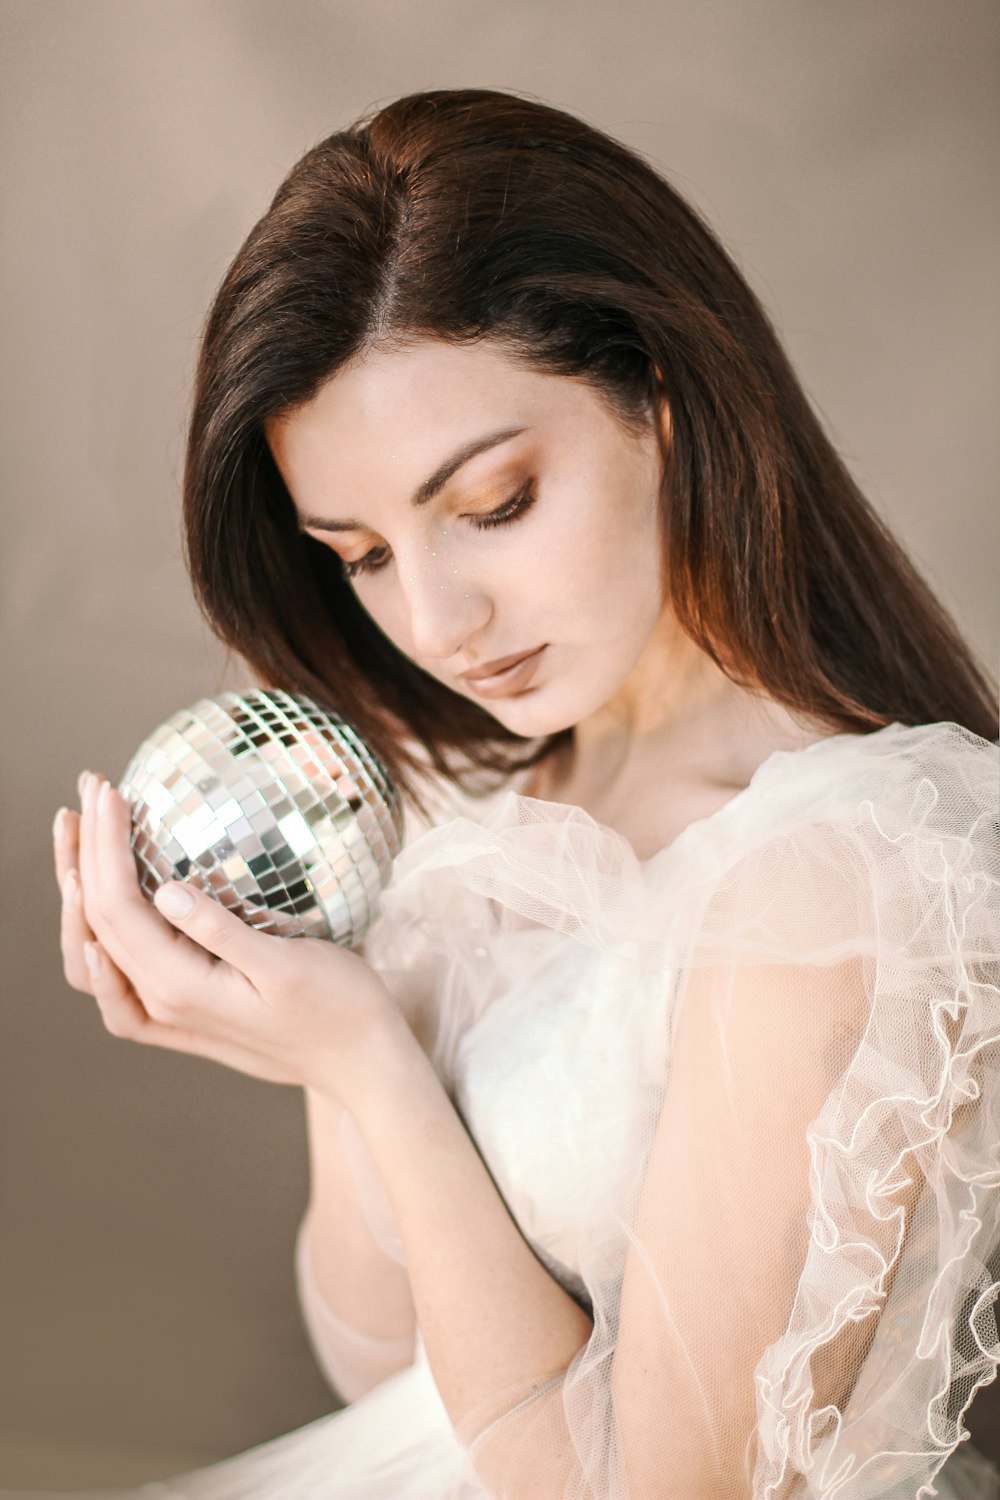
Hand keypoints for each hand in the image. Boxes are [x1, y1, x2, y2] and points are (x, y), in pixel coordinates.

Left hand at [52, 771, 399, 1100]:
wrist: (360, 1062)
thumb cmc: (338, 1007)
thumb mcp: (287, 965)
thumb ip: (221, 932)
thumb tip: (164, 891)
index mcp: (181, 986)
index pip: (118, 904)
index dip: (105, 843)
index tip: (110, 790)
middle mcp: (163, 1003)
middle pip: (100, 920)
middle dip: (86, 850)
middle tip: (90, 788)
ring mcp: (170, 1015)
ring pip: (99, 950)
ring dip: (80, 892)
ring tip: (76, 839)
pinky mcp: (186, 1019)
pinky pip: (119, 990)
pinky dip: (95, 957)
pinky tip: (94, 936)